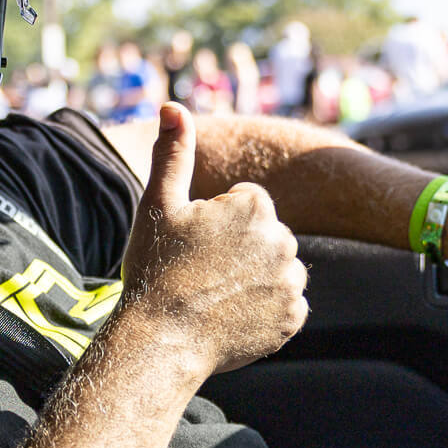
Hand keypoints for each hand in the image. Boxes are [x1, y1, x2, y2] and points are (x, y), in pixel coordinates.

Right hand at [119, 103, 308, 375]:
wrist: (160, 341)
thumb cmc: (155, 269)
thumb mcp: (158, 204)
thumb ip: (173, 152)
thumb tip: (172, 106)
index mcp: (255, 205)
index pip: (245, 203)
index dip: (215, 223)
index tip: (193, 245)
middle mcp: (284, 240)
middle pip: (265, 235)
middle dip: (240, 248)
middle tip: (201, 272)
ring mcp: (291, 283)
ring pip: (277, 268)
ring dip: (256, 277)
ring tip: (217, 295)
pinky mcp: (293, 319)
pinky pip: (286, 305)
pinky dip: (266, 310)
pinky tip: (234, 316)